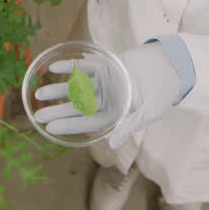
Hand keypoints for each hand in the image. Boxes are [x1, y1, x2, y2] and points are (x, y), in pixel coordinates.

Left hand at [32, 43, 182, 147]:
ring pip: (76, 88)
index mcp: (113, 115)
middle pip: (77, 107)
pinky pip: (83, 68)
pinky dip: (69, 68)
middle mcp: (105, 100)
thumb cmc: (161, 94)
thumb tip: (113, 144)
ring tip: (38, 94)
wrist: (171, 67)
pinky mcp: (105, 66)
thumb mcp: (147, 113)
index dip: (68, 125)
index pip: (86, 122)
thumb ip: (129, 127)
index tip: (49, 128)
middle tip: (37, 115)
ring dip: (58, 89)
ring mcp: (103, 82)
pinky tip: (53, 69)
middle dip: (58, 111)